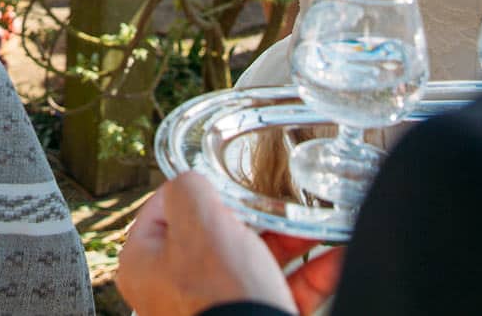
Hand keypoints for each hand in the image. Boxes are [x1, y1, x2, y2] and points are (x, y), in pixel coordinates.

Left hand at [117, 174, 340, 315]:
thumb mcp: (198, 220)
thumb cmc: (218, 294)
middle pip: (216, 233)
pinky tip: (337, 255)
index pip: (165, 206)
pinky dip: (311, 272)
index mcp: (144, 262)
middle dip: (256, 214)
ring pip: (255, 259)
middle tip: (277, 200)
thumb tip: (196, 181)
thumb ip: (190, 186)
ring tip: (316, 221)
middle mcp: (173, 287)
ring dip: (291, 239)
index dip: (199, 188)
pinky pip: (282, 289)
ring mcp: (213, 307)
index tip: (226, 179)